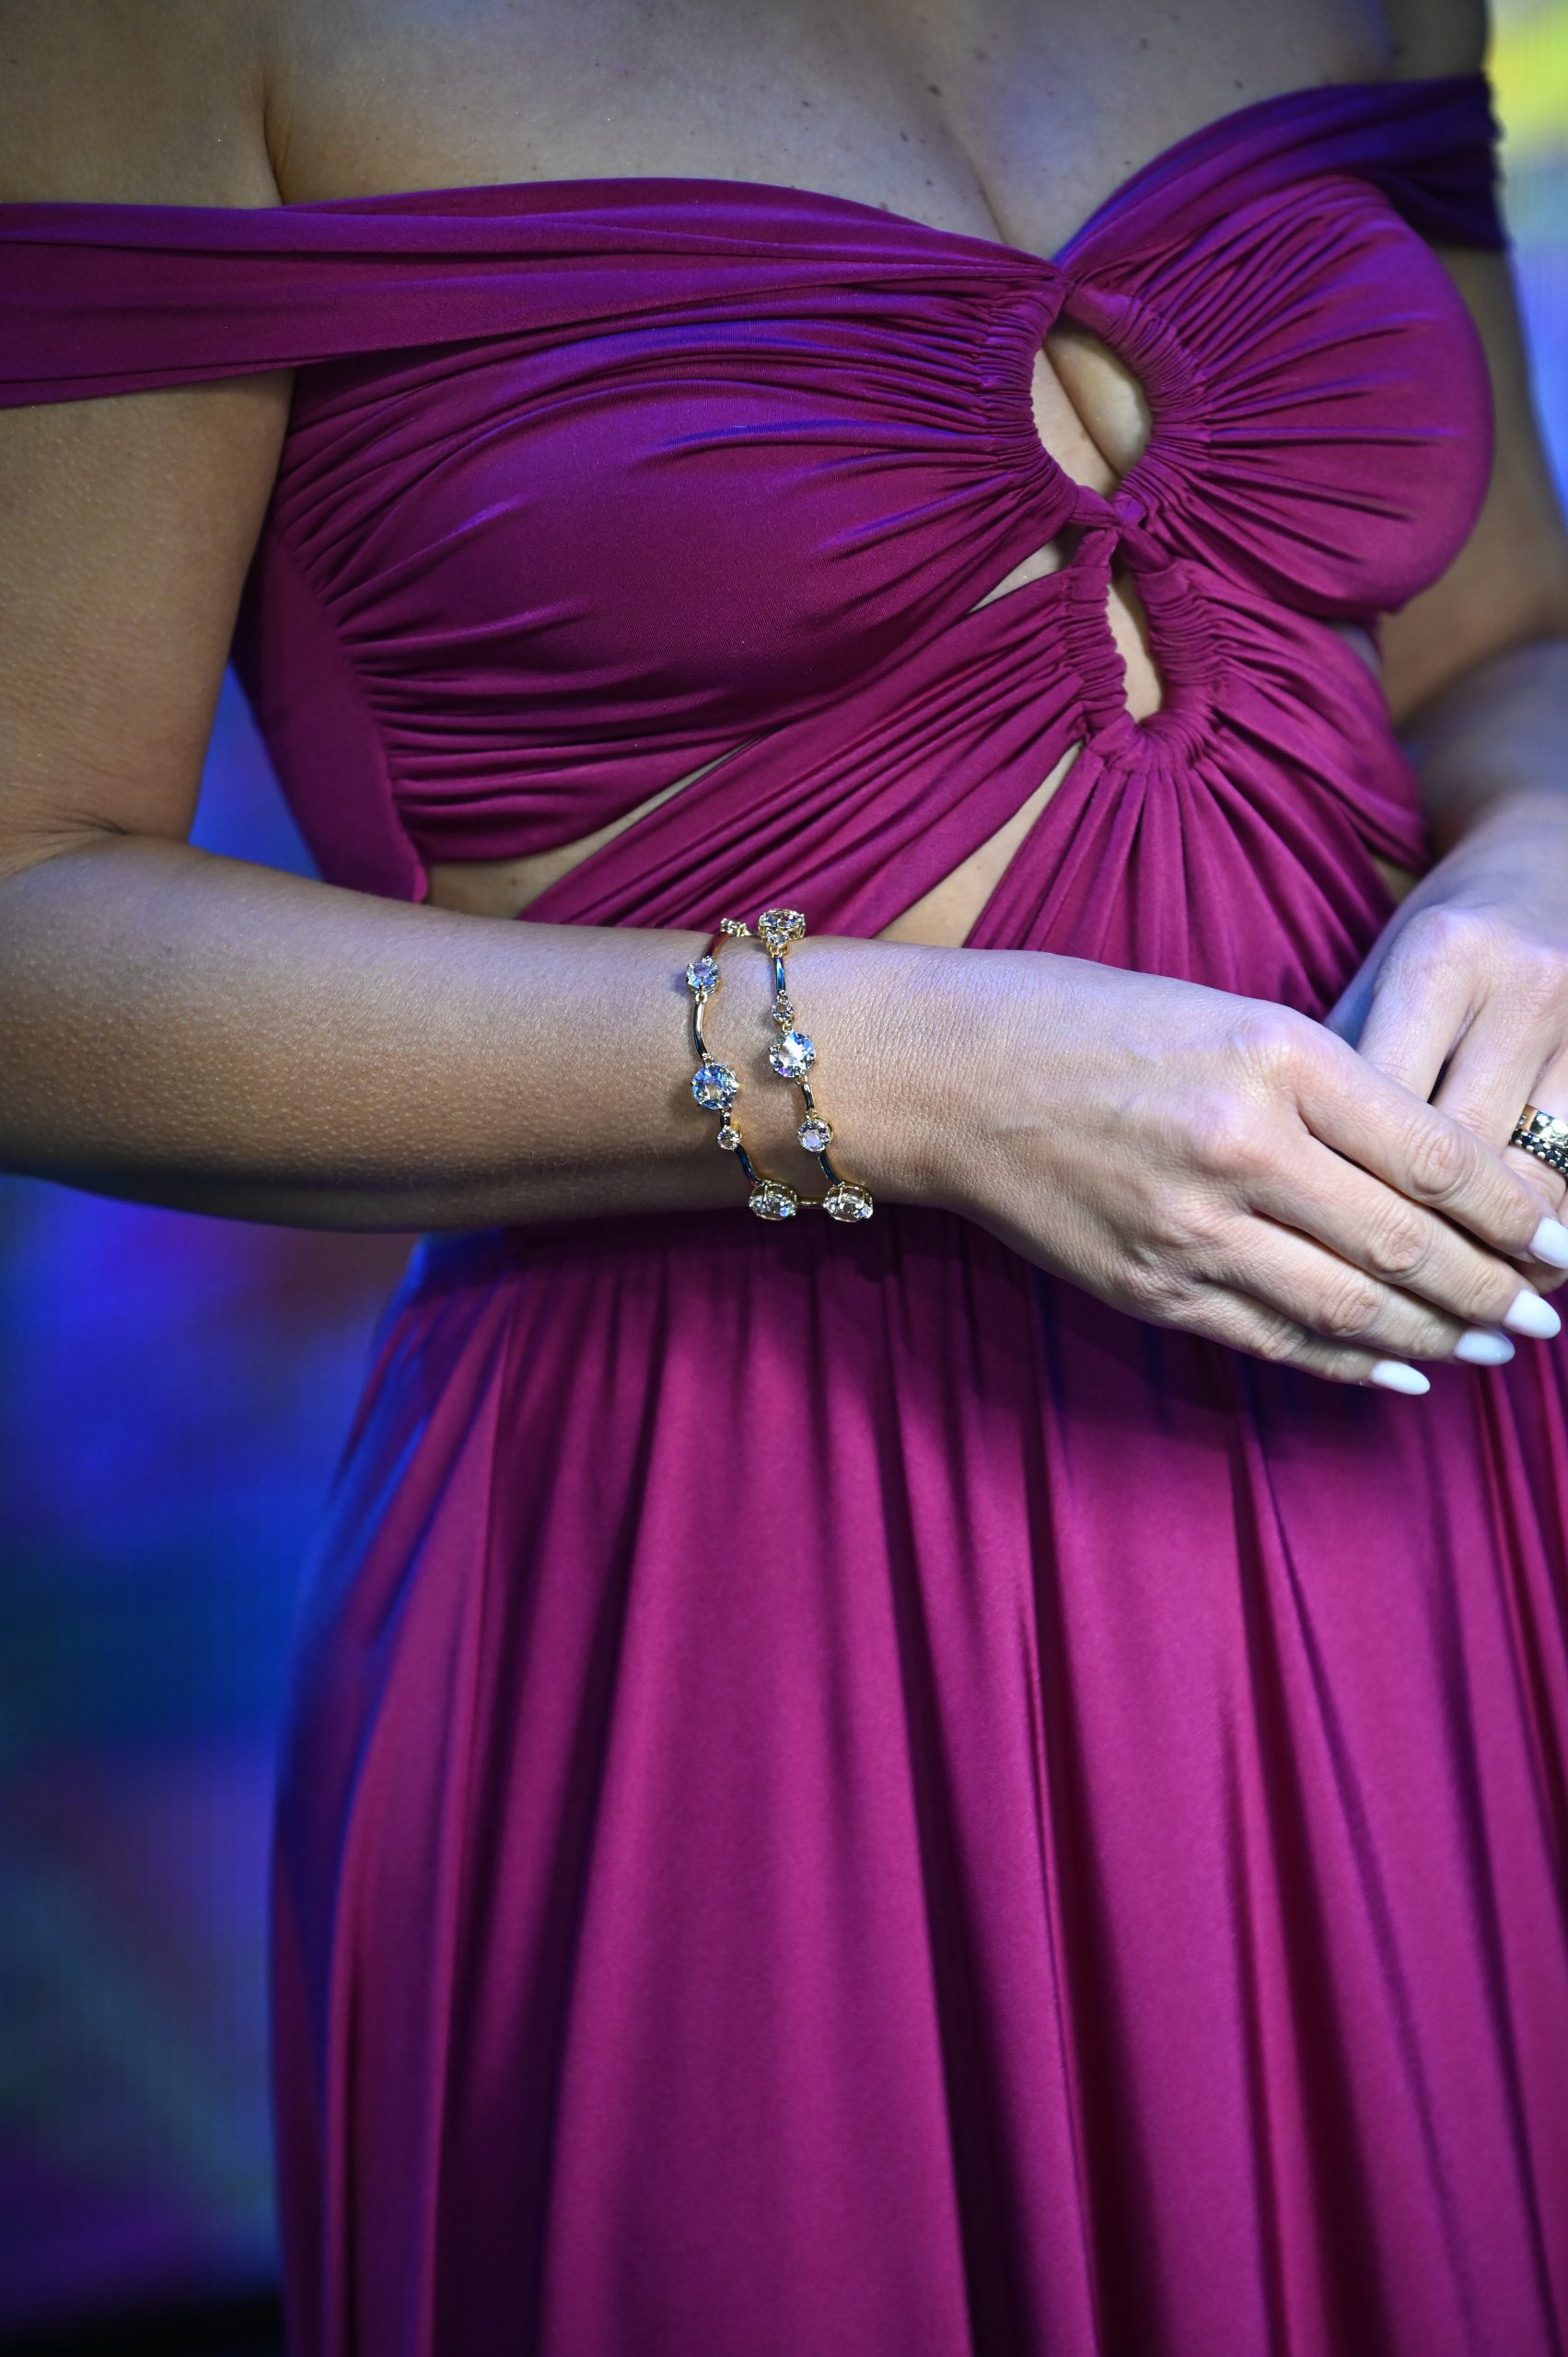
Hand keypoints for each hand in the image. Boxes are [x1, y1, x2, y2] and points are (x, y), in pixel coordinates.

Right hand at [929, 947, 1567, 1389]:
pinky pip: (1276, 1338)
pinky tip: (1404, 1371)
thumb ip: (1330, 1086)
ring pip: (1352, 1303)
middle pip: (1408, 1240)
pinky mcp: (1149, 1287)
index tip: (1562, 1238)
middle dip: (1497, 1287)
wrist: (947, 1075)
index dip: (1516, 1211)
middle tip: (1549, 1312)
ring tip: (1498, 1347)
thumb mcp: (1227, 1014)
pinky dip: (1352, 1361)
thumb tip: (1436, 1167)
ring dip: (1441, 1336)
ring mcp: (1189, 1226)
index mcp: (1273, 1054)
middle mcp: (1239, 1143)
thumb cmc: (1087, 1023)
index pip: (1434, 1153)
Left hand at [1324, 794, 1567, 1286]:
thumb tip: (1292, 1192)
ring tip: (1469, 1313)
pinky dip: (1557, 1228)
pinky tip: (1530, 1264)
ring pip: (1541, 1180)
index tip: (1313, 1264)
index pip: (1388, 1111)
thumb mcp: (1378, 979)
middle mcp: (1525, 984)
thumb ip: (1339, 1073)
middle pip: (1466, 1156)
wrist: (1560, 860)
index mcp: (1442, 954)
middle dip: (1430, 1251)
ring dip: (1504, 1259)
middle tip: (1390, 1318)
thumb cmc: (1442, 942)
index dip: (1354, 1197)